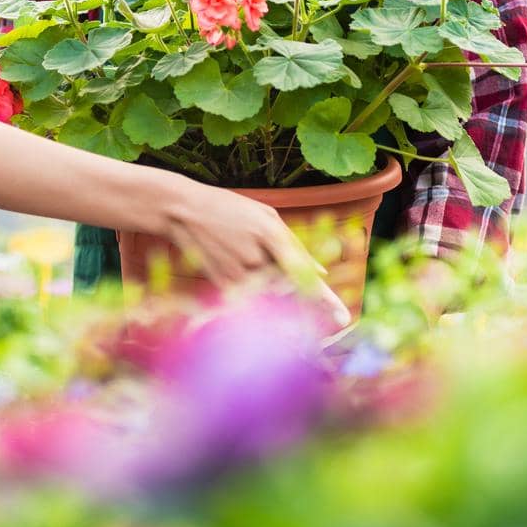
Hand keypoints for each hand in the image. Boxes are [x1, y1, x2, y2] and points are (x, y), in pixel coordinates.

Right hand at [165, 182, 350, 328]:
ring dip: (271, 286)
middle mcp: (257, 256)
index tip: (343, 317)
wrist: (183, 210)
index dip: (325, 297)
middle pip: (288, 286)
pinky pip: (249, 296)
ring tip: (246, 256)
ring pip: (270, 292)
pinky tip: (238, 266)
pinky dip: (254, 290)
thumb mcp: (264, 214)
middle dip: (294, 289)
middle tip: (282, 276)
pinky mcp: (224, 284)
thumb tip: (321, 270)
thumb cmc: (229, 208)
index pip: (304, 271)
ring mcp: (239, 272)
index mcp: (270, 232)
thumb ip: (293, 243)